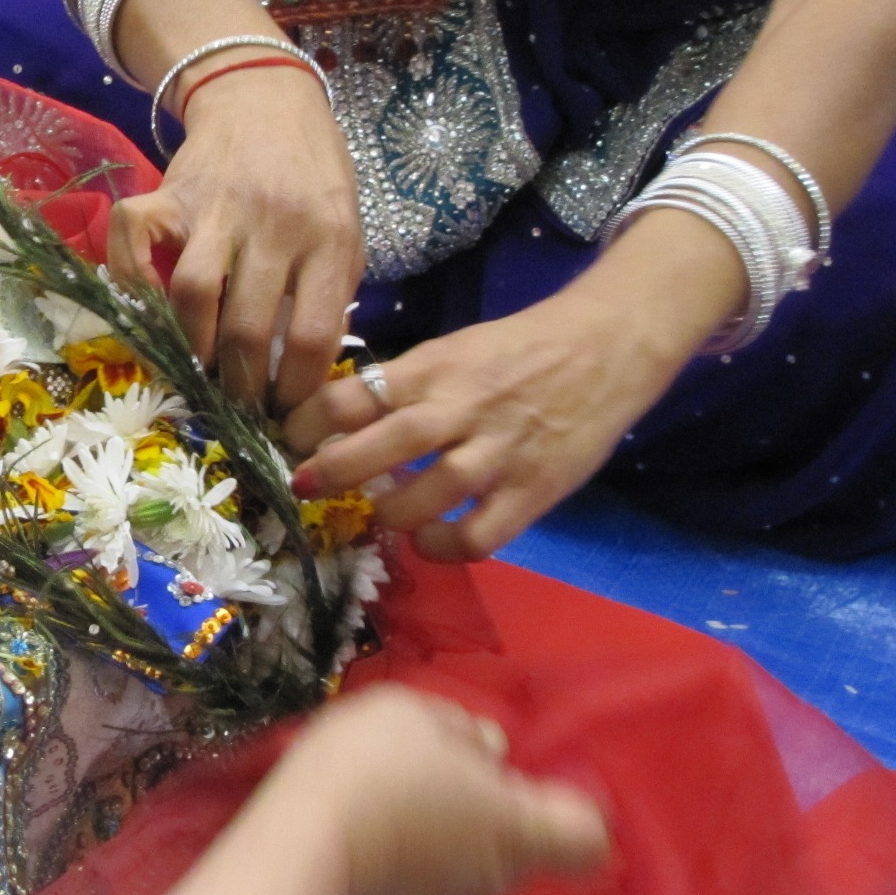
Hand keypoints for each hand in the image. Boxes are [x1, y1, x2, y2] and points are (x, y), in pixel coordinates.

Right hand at [108, 66, 363, 411]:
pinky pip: (132, 243)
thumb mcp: (345, 232)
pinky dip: (132, 283)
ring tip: (198, 369)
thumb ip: (329, 294)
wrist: (266, 98)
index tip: (285, 412)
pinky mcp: (167, 192)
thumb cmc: (312, 177)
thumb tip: (298, 373)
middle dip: (240, 386)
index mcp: (329, 238)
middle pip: (249, 328)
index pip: (314, 336)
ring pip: (193, 296)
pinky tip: (149, 309)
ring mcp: (215, 208)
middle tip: (236, 405)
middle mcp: (273, 224)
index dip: (296, 390)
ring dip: (192, 348)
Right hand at [279, 687, 610, 894]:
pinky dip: (400, 863)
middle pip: (516, 845)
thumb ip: (463, 731)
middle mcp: (497, 881)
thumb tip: (489, 752)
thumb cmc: (371, 770)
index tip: (528, 780)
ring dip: (439, 835)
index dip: (572, 806)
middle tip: (427, 771)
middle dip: (484, 810)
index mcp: (518, 828)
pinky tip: (356, 832)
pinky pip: (419, 888)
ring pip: (466, 866)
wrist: (295, 853)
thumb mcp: (413, 714)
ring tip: (379, 798)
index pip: (589, 836)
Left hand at [284, 284, 689, 560]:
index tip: (289, 438)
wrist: (606, 347)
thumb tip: (341, 420)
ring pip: (426, 496)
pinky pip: (477, 536)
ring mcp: (497, 453)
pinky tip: (427, 542)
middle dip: (332, 472)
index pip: (355, 394)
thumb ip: (407, 385)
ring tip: (376, 516)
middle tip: (303, 488)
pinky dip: (442, 547)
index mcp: (433, 368)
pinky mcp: (532, 491)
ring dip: (388, 514)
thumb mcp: (454, 349)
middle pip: (382, 445)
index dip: (311, 420)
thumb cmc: (519, 349)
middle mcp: (460, 409)